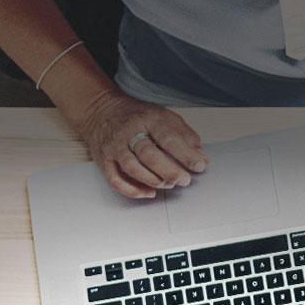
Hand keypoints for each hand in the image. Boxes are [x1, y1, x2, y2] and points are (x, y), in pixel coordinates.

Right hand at [75, 89, 207, 199]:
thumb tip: (201, 157)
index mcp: (149, 119)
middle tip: (184, 180)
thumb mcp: (165, 117)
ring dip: (152, 181)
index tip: (199, 166)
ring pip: (132, 167)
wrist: (103, 111)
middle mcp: (129, 132)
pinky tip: (148, 193)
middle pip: (149, 154)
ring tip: (168, 185)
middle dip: (169, 171)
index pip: (168, 138)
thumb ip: (185, 136)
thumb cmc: (138, 117)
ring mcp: (115, 146)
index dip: (185, 154)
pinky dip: (132, 190)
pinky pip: (115, 179)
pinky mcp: (105, 160)